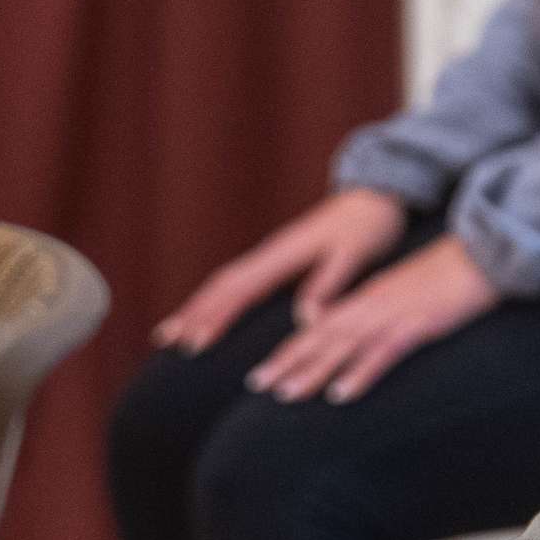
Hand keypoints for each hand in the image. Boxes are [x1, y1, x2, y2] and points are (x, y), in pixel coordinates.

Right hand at [152, 187, 408, 355]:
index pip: (241, 289)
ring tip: (172, 334)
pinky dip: (218, 300)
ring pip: (225, 282)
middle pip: (222, 285)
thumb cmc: (369, 226)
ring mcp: (271, 255)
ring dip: (198, 306)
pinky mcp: (278, 259)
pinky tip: (210, 315)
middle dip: (193, 313)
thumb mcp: (354, 253)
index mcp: (284, 254)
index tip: (193, 344)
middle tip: (165, 342)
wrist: (374, 195)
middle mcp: (271, 254)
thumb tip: (304, 319)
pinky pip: (239, 282)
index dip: (215, 317)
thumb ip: (328, 283)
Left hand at [247, 233, 503, 401]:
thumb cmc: (454, 274)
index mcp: (370, 297)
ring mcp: (394, 313)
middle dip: (288, 362)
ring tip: (284, 395)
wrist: (488, 249)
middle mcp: (374, 304)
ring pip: (343, 345)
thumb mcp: (411, 292)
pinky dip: (360, 373)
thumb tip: (363, 334)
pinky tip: (341, 396)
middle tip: (257, 387)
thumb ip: (384, 310)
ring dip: (312, 370)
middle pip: (322, 336)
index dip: (291, 349)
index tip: (264, 372)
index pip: (320, 326)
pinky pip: (383, 352)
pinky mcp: (418, 324)